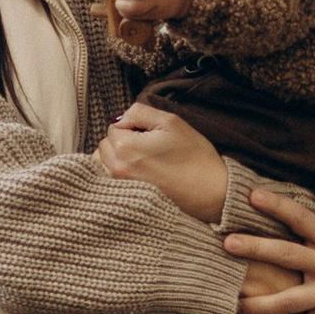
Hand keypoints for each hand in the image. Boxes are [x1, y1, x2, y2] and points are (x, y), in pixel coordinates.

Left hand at [96, 107, 229, 222]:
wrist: (211, 193)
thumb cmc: (194, 156)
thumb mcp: (170, 122)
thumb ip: (140, 112)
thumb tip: (120, 119)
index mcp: (126, 148)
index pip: (113, 127)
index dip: (132, 127)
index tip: (151, 135)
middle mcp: (117, 169)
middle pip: (104, 145)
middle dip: (121, 142)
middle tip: (148, 148)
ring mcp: (120, 188)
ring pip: (103, 164)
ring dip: (116, 158)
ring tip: (143, 162)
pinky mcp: (125, 201)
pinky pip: (107, 182)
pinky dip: (116, 175)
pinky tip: (137, 176)